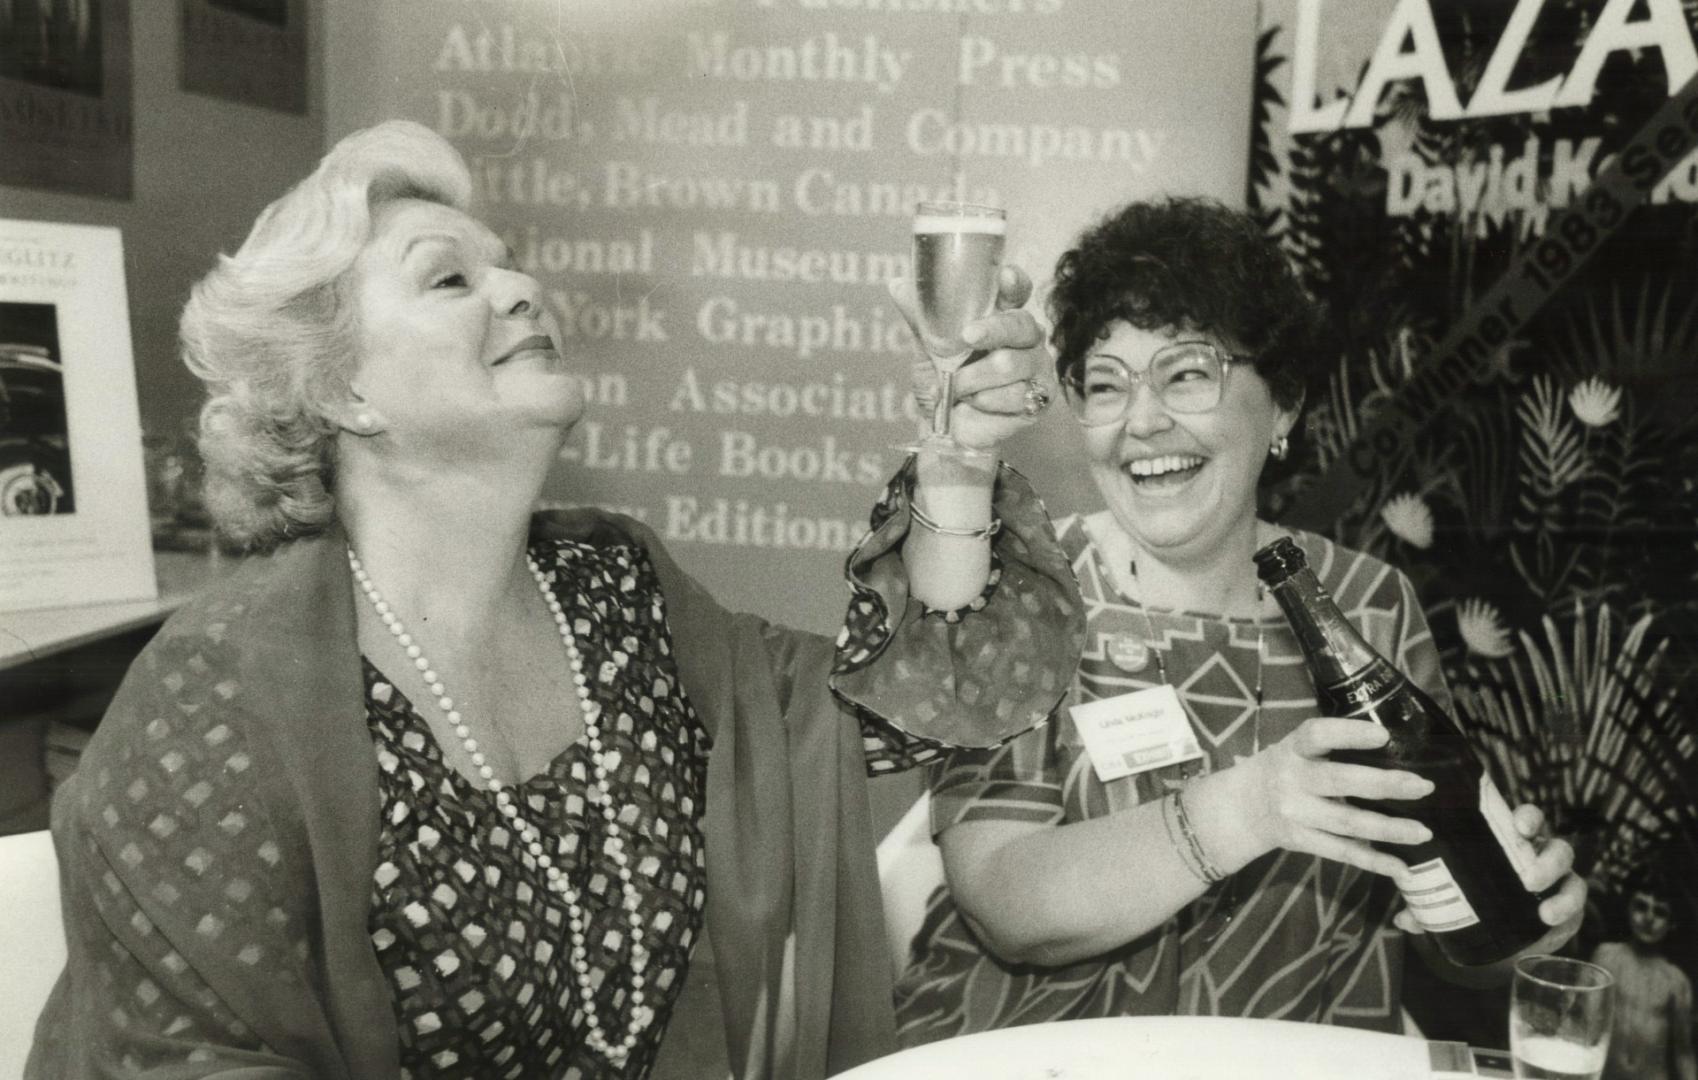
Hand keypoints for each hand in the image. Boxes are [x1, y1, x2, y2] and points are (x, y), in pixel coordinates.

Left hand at [888, 265, 1052, 452]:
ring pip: (1011, 364)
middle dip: (992, 330)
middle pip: (1020, 325)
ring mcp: (1036, 366)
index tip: (1006, 277)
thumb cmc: (945, 382)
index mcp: (1001, 316)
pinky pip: (1016, 394)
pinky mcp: (1040, 396)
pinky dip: (986, 400)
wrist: (950, 429)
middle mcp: (1024, 337)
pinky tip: (976, 403)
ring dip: (974, 378)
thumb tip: (897, 285)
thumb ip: (921, 318)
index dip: (1014, 283)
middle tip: (967, 337)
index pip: (1016, 291)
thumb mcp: (928, 349)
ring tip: (957, 388)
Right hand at [1235, 717, 1433, 878]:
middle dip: (1385, 784)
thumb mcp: (1294, 748)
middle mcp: (1292, 780)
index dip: (1350, 734)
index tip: (1384, 736)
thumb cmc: (1282, 769)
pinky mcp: (1301, 841)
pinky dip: (1374, 861)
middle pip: (1340, 781)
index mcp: (1293, 749)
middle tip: (1423, 787)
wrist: (1239, 807)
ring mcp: (1296, 814)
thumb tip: (1396, 746)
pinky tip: (1402, 867)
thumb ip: (1331, 746)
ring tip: (1423, 832)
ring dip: (1389, 829)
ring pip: (1348, 823)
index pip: (1318, 734)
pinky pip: (1342, 852)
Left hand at [1393, 803, 1586, 947]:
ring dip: (1560, 890)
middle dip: (1548, 859)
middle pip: (1555, 844)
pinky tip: (1550, 920)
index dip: (1527, 817)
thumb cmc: (1476, 894)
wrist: (1504, 930)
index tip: (1519, 825)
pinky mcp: (1568, 903)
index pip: (1526, 819)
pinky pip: (1576, 902)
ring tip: (1544, 911)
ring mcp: (1556, 878)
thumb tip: (1404, 919)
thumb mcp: (1452, 894)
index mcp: (1510, 840)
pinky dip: (1567, 911)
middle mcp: (1537, 853)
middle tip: (1529, 879)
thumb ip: (1428, 904)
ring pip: (1571, 874)